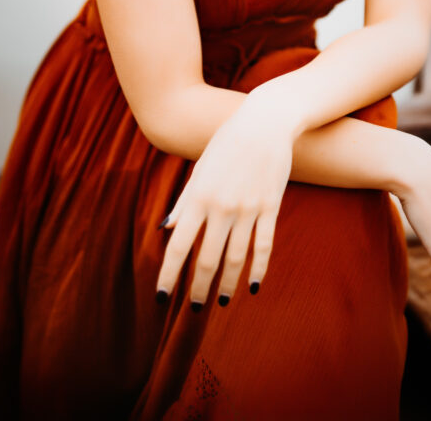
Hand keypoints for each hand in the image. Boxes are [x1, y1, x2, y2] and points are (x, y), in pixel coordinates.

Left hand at [155, 102, 293, 307]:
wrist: (265, 122)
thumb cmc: (227, 143)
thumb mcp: (200, 168)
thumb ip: (184, 201)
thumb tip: (165, 229)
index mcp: (198, 197)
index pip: (177, 246)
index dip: (168, 275)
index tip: (161, 298)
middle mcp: (221, 206)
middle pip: (206, 259)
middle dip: (198, 288)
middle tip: (194, 308)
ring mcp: (248, 208)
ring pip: (235, 258)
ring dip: (226, 284)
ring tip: (220, 301)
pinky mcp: (270, 206)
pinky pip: (263, 246)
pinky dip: (258, 269)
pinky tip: (253, 286)